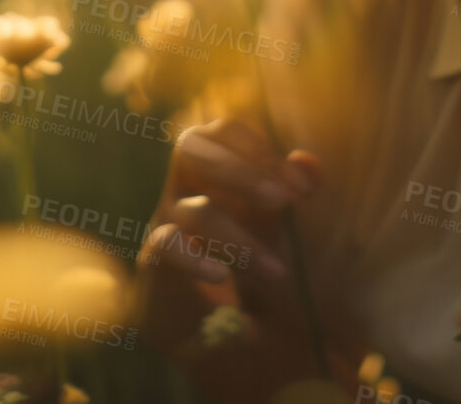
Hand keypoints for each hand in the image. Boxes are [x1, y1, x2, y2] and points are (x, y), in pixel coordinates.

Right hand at [133, 118, 356, 399]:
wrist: (217, 329)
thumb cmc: (249, 263)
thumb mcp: (279, 226)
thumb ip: (292, 190)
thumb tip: (307, 162)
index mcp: (212, 168)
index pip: (221, 131)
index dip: (257, 147)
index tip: (299, 186)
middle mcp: (182, 187)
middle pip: (191, 147)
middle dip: (240, 172)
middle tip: (284, 202)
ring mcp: (164, 221)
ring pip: (196, 212)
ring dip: (242, 240)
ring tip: (277, 272)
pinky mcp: (153, 261)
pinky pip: (167, 246)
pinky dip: (196, 260)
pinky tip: (222, 278)